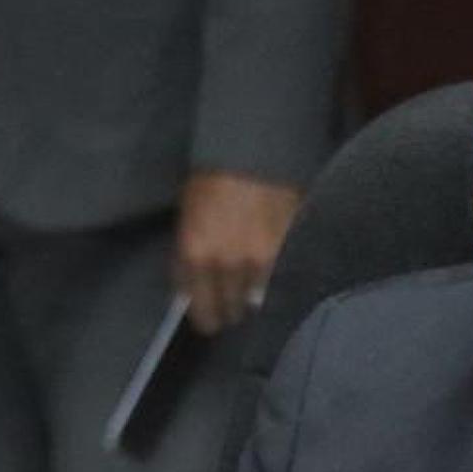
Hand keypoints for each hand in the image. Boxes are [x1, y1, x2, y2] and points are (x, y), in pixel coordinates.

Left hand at [173, 170, 302, 334]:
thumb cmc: (211, 182)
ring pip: (257, 301)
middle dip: (231, 307)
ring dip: (254, 295)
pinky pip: (279, 282)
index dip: (208, 319)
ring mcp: (260, 260)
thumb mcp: (186, 221)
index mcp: (196, 256)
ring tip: (254, 284)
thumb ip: (188, 261)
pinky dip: (275, 281)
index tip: (213, 318)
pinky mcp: (286, 251)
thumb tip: (192, 295)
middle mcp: (227, 264)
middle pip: (232, 311)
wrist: (251, 152)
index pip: (204, 312)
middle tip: (233, 298)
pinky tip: (272, 271)